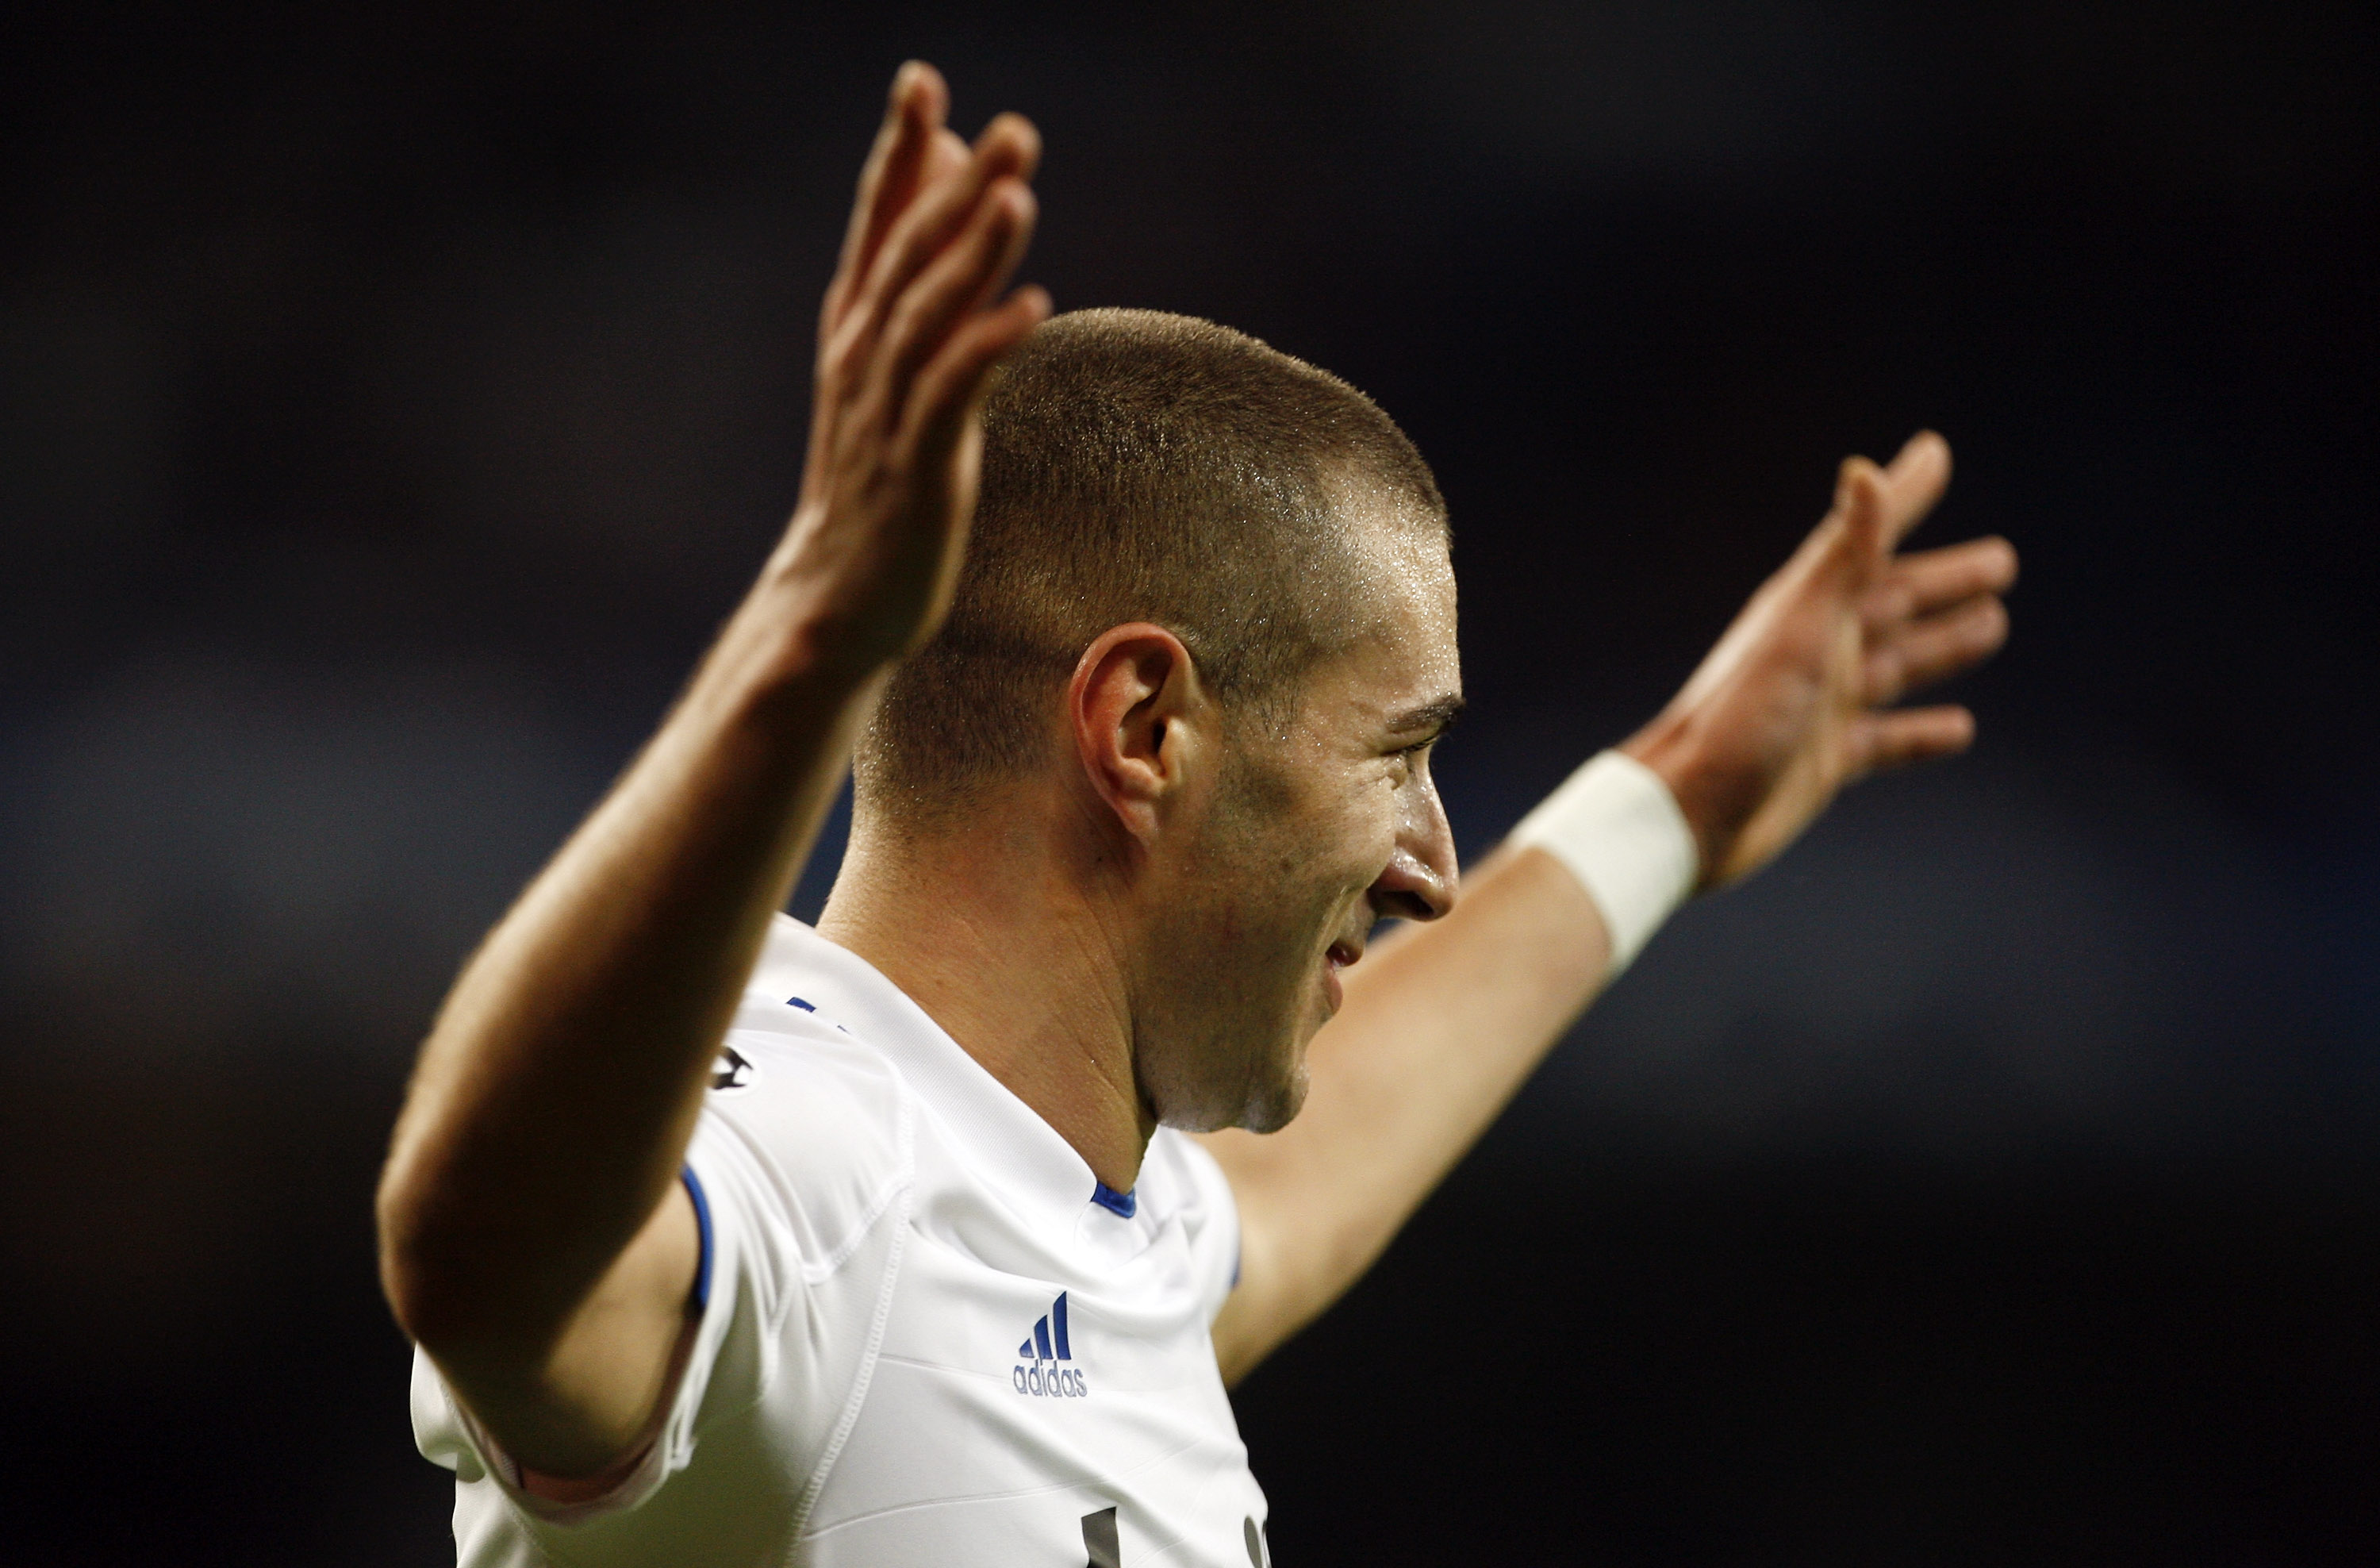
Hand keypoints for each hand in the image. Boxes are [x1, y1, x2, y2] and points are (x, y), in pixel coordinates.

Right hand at [772, 62, 1048, 676]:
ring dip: (972, 254)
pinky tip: (1030, 307)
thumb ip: (925, 289)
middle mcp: (862, 362)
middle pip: (909, 258)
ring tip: (1017, 194)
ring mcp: (885, 416)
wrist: (836, 600)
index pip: (878, 227)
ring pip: (927, 318)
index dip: (901, 154)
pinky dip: (985, 347)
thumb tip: (961, 191)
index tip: (923, 81)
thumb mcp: (894, 378)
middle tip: (1011, 128)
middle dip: (955, 189)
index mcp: (856, 334)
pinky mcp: (916, 471)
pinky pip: (950, 397)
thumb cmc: (877, 484)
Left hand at [1623, 432, 2016, 886]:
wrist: (1687, 812)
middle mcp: (1818, 649)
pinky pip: (1888, 739)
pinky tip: (1961, 728)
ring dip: (1944, 644)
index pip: (1870, 537)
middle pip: (1896, 602)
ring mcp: (1823, 705)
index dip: (1904, 494)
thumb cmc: (1739, 715)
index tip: (1935, 453)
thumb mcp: (1801, 628)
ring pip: (1899, 663)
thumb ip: (1843, 557)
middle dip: (1946, 580)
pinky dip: (1924, 731)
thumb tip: (1864, 469)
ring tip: (1994, 625)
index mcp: (1809, 606)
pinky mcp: (1825, 760)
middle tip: (2003, 562)